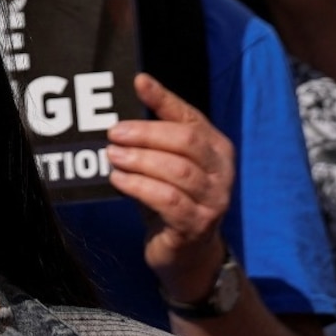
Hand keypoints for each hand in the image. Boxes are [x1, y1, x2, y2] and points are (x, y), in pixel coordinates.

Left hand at [107, 74, 234, 303]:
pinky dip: (140, 187)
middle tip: (114, 133)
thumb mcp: (170, 161)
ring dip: (140, 161)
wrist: (186, 252)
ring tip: (113, 156)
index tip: (138, 82)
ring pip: (178, 171)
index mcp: (218, 148)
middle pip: (186, 142)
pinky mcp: (197, 226)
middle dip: (147, 134)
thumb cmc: (174, 197)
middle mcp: (223, 173)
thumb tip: (140, 83)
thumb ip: (159, 129)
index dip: (164, 99)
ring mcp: (214, 201)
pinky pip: (168, 200)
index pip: (190, 117)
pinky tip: (120, 179)